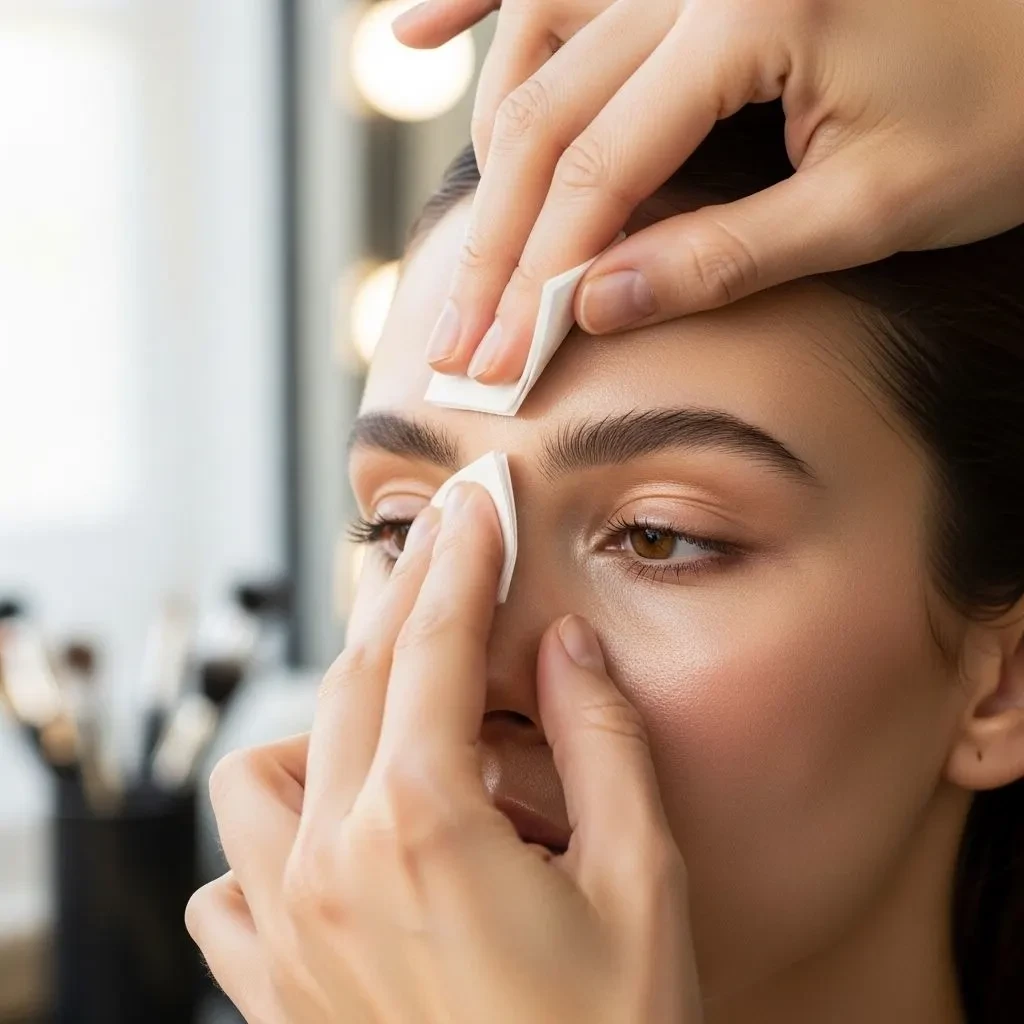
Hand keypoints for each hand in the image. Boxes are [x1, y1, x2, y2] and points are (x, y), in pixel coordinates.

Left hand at [186, 484, 700, 1022]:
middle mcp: (332, 869)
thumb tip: (564, 647)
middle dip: (402, 595)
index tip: (476, 505)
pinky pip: (231, 883)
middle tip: (441, 542)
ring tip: (398, 725)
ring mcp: (289, 933)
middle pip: (354, 680)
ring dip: (325, 722)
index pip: (434, 647)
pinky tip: (329, 842)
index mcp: (424, 830)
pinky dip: (270, 838)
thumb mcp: (639, 882)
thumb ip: (603, 744)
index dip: (460, 561)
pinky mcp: (277, 992)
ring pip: (263, 772)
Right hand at [395, 0, 1023, 382]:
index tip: (493, 359)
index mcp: (751, 12)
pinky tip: (419, 36)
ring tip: (472, 251)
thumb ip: (726, 255)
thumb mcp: (874, 205)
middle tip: (455, 340)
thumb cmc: (1005, 105)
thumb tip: (598, 306)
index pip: (598, 168)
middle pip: (544, 112)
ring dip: (489, 146)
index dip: (535, 278)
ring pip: (536, 39)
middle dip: (495, 243)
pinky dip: (485, 11)